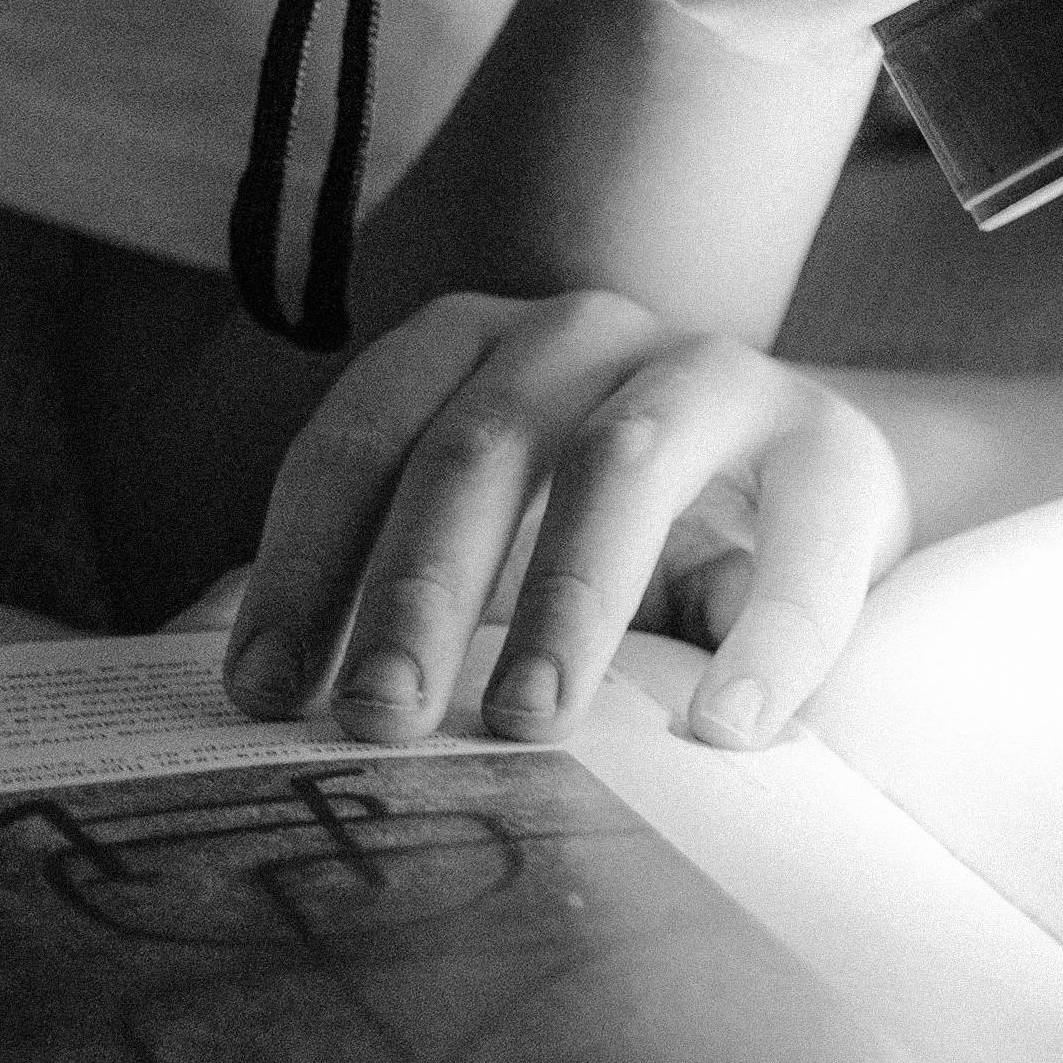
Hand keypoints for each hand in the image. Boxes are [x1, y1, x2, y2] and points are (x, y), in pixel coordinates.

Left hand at [221, 287, 910, 748]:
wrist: (808, 490)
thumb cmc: (603, 535)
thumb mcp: (486, 547)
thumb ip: (372, 592)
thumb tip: (231, 684)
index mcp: (477, 348)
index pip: (364, 435)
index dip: (305, 562)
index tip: (260, 691)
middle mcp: (586, 334)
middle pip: (479, 447)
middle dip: (416, 590)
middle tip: (376, 717)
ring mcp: (714, 374)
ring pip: (622, 464)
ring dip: (564, 600)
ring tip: (527, 721)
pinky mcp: (831, 446)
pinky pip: (800, 541)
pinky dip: (765, 639)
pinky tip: (724, 728)